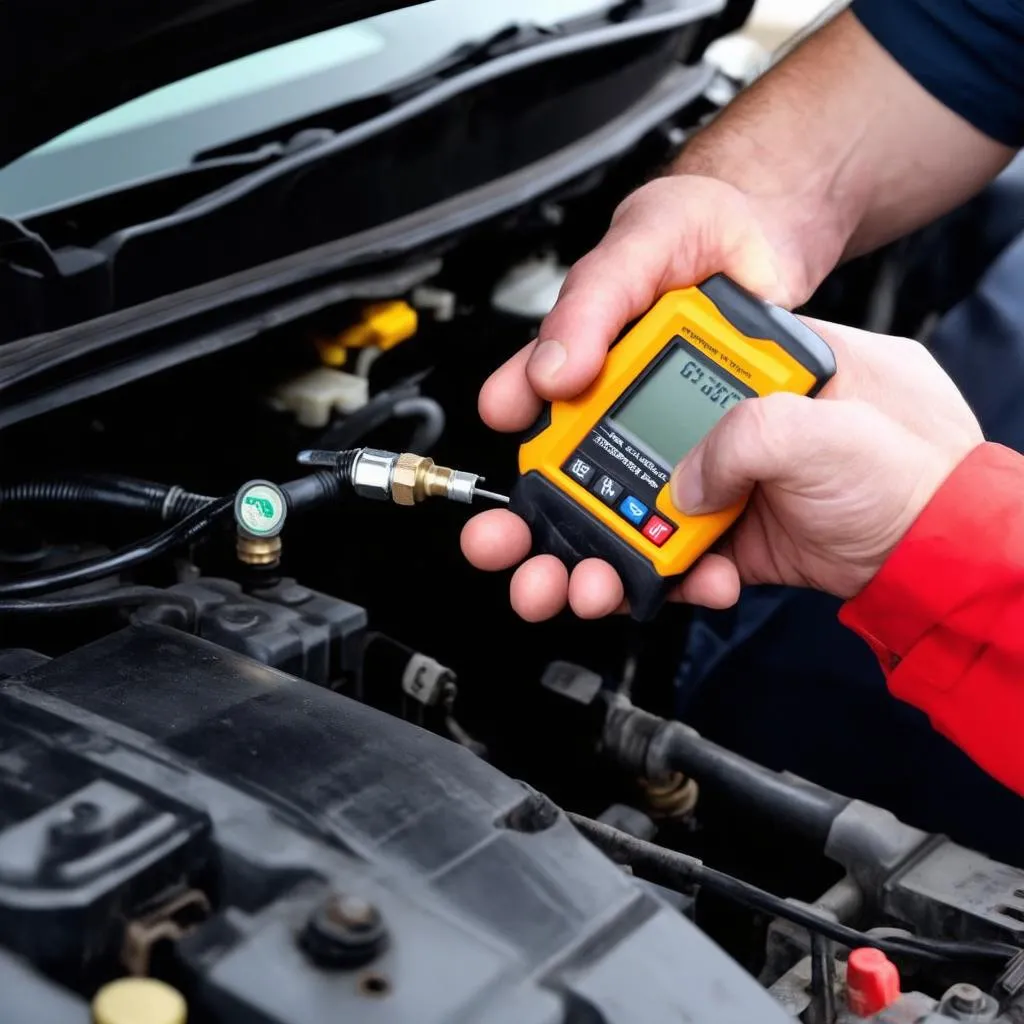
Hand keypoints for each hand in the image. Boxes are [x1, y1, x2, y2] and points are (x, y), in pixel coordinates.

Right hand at [462, 174, 811, 621]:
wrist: (786, 256)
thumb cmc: (702, 232)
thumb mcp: (640, 250)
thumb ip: (592, 308)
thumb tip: (551, 372)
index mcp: (583, 360)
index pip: (528, 410)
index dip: (509, 458)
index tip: (495, 492)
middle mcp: (615, 408)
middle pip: (561, 487)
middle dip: (533, 534)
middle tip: (515, 557)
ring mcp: (665, 447)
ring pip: (618, 523)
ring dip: (597, 563)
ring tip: (591, 586)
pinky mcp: (712, 478)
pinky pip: (690, 531)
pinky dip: (687, 565)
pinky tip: (693, 576)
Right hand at [462, 319, 982, 618]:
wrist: (943, 518)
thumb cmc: (891, 422)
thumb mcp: (813, 403)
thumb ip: (735, 429)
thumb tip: (677, 482)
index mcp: (693, 356)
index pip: (599, 363)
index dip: (539, 388)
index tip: (506, 413)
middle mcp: (689, 418)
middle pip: (589, 457)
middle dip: (540, 507)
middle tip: (503, 541)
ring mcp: (705, 480)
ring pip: (622, 521)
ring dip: (589, 560)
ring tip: (573, 588)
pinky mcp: (722, 537)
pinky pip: (675, 565)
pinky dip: (673, 585)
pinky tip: (691, 586)